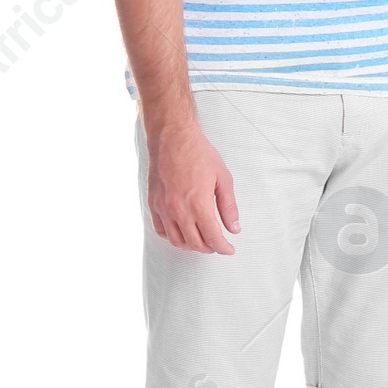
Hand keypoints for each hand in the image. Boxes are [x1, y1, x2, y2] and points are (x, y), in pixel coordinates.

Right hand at [146, 119, 240, 252]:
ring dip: (191, 246)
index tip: (228, 249)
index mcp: (198, 204)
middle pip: (195, 243)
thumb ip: (228, 206)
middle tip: (217, 244)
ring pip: (176, 240)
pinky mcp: (153, 204)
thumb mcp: (223, 178)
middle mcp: (179, 210)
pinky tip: (181, 232)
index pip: (212, 238)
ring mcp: (163, 208)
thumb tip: (234, 228)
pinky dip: (172, 237)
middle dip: (209, 248)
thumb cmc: (198, 154)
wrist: (173, 138)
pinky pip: (160, 230)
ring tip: (201, 241)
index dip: (223, 248)